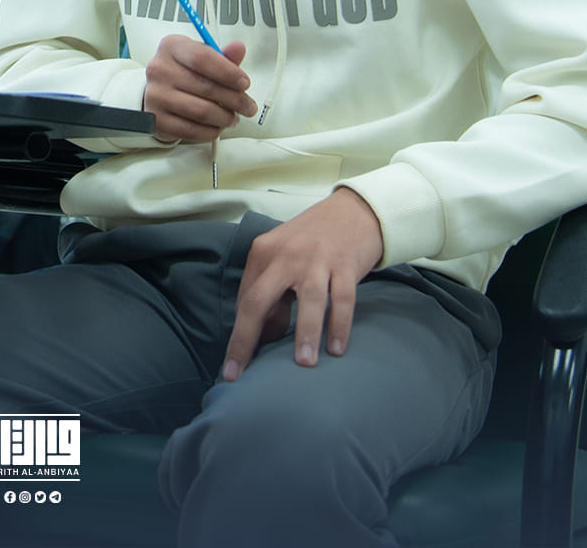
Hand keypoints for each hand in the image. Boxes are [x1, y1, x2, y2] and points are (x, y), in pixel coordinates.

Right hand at [144, 35, 254, 142]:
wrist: (158, 93)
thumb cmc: (182, 73)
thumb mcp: (202, 58)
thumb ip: (222, 56)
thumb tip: (238, 49)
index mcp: (172, 47)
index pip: (202, 58)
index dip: (228, 72)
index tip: (244, 83)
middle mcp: (160, 70)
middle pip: (206, 87)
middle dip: (235, 99)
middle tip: (247, 106)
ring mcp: (156, 96)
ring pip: (202, 111)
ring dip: (225, 117)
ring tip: (233, 117)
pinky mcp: (157, 120)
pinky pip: (191, 130)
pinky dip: (211, 131)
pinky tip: (217, 126)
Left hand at [222, 187, 384, 379]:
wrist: (354, 211)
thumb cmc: (313, 240)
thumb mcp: (283, 257)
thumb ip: (270, 292)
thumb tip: (263, 335)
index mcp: (264, 252)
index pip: (245, 299)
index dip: (238, 336)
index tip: (232, 368)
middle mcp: (286, 255)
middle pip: (259, 299)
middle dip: (247, 339)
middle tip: (240, 376)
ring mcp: (317, 259)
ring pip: (308, 299)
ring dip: (305, 333)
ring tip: (303, 364)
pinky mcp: (346, 265)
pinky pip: (343, 299)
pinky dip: (339, 325)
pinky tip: (336, 349)